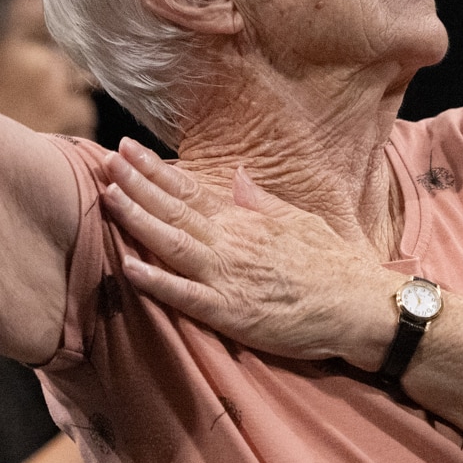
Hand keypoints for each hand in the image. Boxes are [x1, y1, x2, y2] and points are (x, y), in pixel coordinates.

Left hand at [100, 139, 391, 369]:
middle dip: (135, 184)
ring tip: (108, 196)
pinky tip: (129, 268)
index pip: (190, 189)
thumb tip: (238, 176)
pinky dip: (157, 281)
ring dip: (138, 219)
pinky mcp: (231, 312)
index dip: (154, 170)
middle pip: (173, 209)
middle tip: (104, 160)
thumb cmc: (333, 265)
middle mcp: (230, 242)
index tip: (126, 150)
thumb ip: (260, 201)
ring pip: (172, 243)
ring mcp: (227, 276)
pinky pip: (186, 295)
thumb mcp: (298, 221)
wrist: (358, 305)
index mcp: (243, 221)